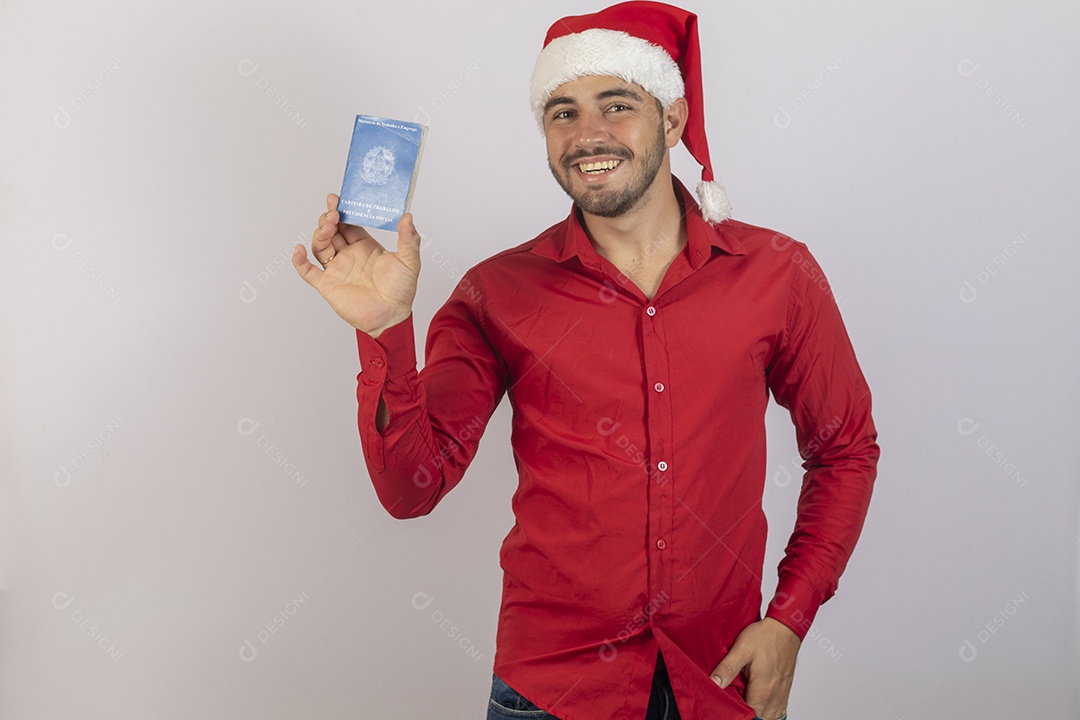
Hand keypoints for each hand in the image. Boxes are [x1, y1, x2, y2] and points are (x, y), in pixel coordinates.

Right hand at [292, 193, 420, 336]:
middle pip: (332, 231)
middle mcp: (349, 255)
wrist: (392, 317)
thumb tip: (407, 216)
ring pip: (320, 246)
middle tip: (334, 210)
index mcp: (365, 246)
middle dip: (329, 218)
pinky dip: (300, 261)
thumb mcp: (410, 261)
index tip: (339, 199)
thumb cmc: (401, 291)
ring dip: (320, 233)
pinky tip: (299, 250)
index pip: (349, 223)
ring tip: (328, 226)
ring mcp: (337, 269)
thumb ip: (408, 239)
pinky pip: (308, 272)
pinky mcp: (328, 285)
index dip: (343, 211)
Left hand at [710, 617, 800, 719]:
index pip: (750, 714)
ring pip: (770, 716)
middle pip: (760, 718)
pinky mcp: (784, 689)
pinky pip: (778, 710)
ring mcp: (782, 693)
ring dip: (758, 714)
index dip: (737, 714)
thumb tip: (713, 683)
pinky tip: (758, 704)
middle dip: (747, 715)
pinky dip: (768, 711)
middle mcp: (775, 695)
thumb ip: (727, 668)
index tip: (725, 708)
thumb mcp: (741, 649)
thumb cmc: (764, 636)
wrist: (785, 626)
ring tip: (744, 705)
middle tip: (732, 706)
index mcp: (763, 689)